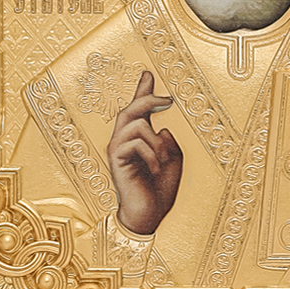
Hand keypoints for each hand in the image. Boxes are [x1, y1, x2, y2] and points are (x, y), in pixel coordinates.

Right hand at [107, 69, 181, 234]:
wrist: (149, 215)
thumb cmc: (159, 191)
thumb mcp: (173, 160)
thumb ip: (168, 142)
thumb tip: (162, 128)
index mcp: (138, 140)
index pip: (138, 110)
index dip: (143, 90)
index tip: (148, 73)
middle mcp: (124, 141)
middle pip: (130, 108)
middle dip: (148, 97)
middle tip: (168, 99)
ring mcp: (118, 148)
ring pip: (136, 122)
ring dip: (156, 141)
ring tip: (163, 160)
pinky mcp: (116, 158)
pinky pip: (135, 141)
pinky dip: (151, 154)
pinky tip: (154, 169)